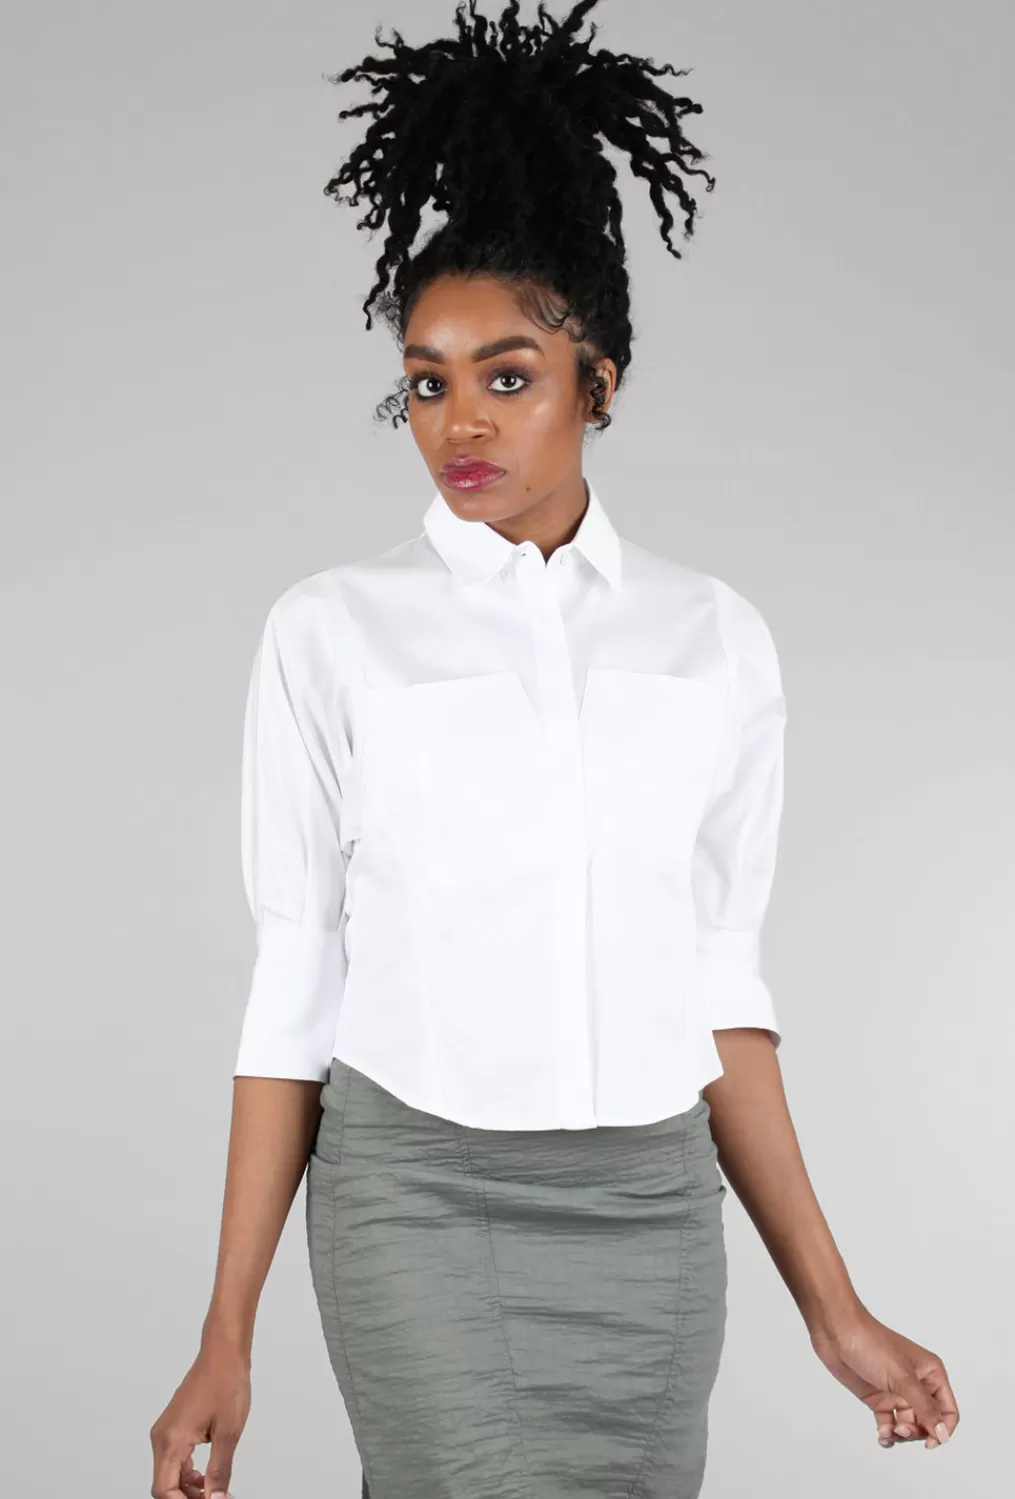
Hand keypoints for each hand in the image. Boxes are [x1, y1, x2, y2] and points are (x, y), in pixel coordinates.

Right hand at [149, 1339, 249, 1497]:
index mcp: (171, 1439)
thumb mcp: (228, 1432)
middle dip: (186, 1498)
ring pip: (169, 1473)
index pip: (164, 1489)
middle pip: (164, 1484)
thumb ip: (219, 1470)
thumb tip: (215, 1498)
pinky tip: (205, 1477)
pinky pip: (174, 1459)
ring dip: (187, 1488)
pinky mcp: (173, 1426)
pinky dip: (187, 1473)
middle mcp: (162, 1436)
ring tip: (213, 1492)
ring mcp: (166, 1431)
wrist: (223, 1353)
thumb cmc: (225, 1382)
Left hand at [809, 1305, 958, 1449]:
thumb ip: (924, 1408)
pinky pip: (889, 1423)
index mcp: (930, 1373)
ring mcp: (897, 1391)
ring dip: (901, 1435)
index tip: (930, 1442)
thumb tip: (943, 1434)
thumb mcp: (902, 1377)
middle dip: (918, 1432)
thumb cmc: (871, 1344)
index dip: (943, 1429)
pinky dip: (887, 1433)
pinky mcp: (878, 1397)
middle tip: (902, 1431)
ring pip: (909, 1425)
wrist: (837, 1332)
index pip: (948, 1410)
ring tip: (888, 1432)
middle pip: (929, 1422)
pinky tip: (882, 1435)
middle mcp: (917, 1384)